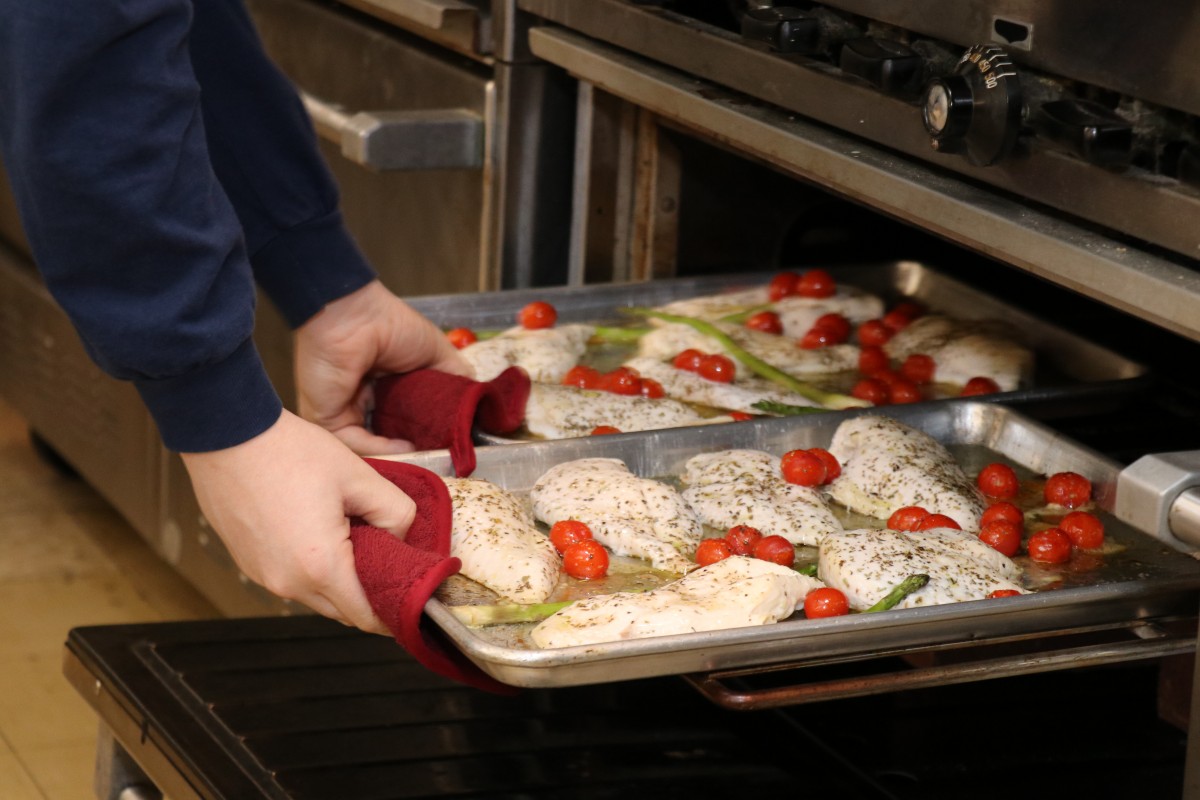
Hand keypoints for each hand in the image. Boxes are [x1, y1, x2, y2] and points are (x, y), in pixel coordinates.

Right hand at [180, 409, 412, 633]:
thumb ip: (395, 513)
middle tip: (387, 558)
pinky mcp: (249, 563)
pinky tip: (320, 531)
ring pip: (316, 595)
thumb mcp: (359, 476)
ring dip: (339, 579)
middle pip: (342, 611)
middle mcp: (288, 582)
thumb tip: (400, 538)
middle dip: (368, 593)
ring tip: (352, 535)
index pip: (365, 617)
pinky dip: (312, 568)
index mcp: (320, 566)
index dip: (392, 611)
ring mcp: (263, 575)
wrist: (227, 434)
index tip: (408, 596)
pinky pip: (291, 578)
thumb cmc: (288, 452)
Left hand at [295, 279, 471, 454]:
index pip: (405, 420)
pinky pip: (357, 444)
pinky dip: (383, 450)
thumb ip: (455, 378)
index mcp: (383, 387)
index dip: (427, 431)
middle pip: (390, 437)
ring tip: (426, 453)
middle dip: (414, 446)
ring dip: (401, 454)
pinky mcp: (329, 420)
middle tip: (439, 452)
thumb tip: (474, 405)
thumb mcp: (436, 352)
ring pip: (373, 446)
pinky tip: (406, 448)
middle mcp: (363, 402)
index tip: (449, 440)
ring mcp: (344, 413)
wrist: (356, 316)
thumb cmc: (391, 325)